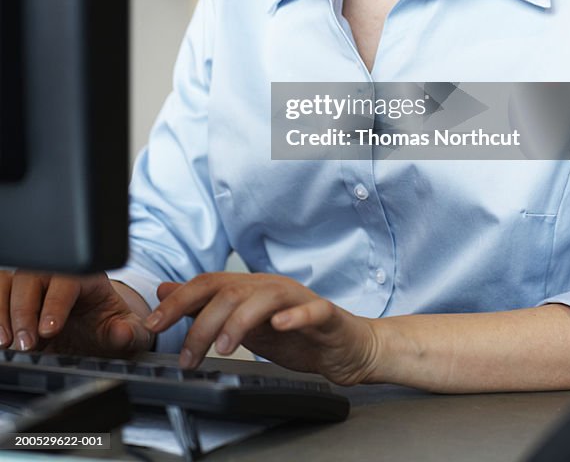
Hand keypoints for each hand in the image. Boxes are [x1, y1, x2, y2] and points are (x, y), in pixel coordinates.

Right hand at [0, 270, 153, 356]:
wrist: (91, 331)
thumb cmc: (106, 325)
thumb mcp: (124, 328)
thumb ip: (129, 331)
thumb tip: (124, 332)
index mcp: (85, 276)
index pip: (67, 280)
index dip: (55, 304)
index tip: (49, 330)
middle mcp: (54, 273)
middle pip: (31, 278)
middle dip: (24, 312)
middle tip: (26, 344)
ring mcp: (31, 283)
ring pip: (7, 282)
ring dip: (1, 311)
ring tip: (5, 342)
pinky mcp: (12, 296)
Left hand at [145, 272, 378, 384]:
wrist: (345, 347)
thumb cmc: (295, 335)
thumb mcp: (243, 322)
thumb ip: (205, 306)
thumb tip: (166, 290)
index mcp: (250, 289)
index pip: (207, 285)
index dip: (178, 302)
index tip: (152, 325)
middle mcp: (271, 287)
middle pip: (231, 291)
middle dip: (202, 321)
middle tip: (188, 355)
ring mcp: (299, 299)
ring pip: (264, 298)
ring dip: (240, 321)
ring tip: (224, 347)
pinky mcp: (326, 315)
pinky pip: (311, 310)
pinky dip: (294, 316)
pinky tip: (280, 325)